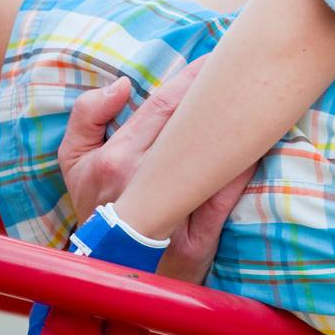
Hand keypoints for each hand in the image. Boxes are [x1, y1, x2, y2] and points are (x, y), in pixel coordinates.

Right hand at [58, 63, 252, 282]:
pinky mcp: (196, 243)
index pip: (163, 103)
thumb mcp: (75, 162)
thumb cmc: (96, 207)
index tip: (213, 60)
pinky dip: (243, 172)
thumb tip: (121, 85)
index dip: (193, 77)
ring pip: (212, 161)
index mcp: (115, 159)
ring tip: (256, 101)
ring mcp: (169, 215)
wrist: (107, 275)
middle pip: (192, 125)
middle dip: (219, 93)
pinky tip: (258, 148)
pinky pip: (226, 200)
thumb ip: (88, 116)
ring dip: (236, 128)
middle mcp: (141, 184)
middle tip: (241, 69)